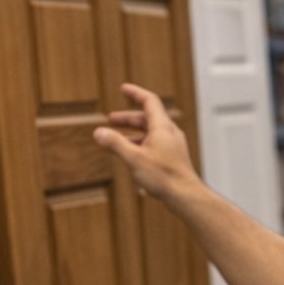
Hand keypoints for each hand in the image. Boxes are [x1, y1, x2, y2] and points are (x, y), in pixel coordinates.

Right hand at [94, 83, 202, 204]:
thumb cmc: (164, 176)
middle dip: (128, 118)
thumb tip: (99, 132)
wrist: (185, 195)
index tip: (124, 89)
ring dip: (133, 134)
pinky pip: (155, 145)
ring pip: (150, 133)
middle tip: (111, 119)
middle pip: (147, 118)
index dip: (135, 93)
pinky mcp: (173, 158)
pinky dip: (141, 145)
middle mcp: (169, 133)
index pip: (149, 101)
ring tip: (118, 141)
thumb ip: (115, 144)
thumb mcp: (133, 158)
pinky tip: (132, 157)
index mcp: (162, 127)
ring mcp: (173, 146)